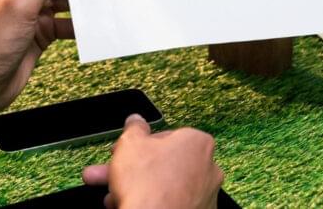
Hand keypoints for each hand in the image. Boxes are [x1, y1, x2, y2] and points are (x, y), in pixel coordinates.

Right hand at [82, 115, 223, 208]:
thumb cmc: (148, 185)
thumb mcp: (131, 143)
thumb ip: (134, 128)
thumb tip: (135, 121)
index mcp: (197, 142)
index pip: (166, 136)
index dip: (140, 144)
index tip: (126, 151)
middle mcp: (208, 167)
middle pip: (163, 163)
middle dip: (134, 168)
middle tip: (115, 172)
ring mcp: (205, 194)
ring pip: (165, 185)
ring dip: (138, 187)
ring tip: (114, 194)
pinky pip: (171, 203)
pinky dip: (153, 203)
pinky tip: (131, 205)